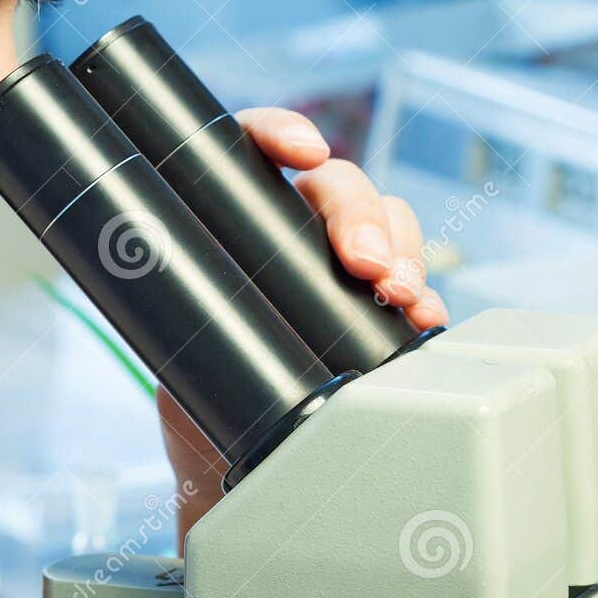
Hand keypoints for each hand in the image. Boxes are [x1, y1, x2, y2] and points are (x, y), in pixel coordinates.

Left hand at [158, 107, 447, 541]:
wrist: (224, 466)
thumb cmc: (192, 396)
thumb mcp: (174, 347)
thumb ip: (180, 307)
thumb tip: (172, 281)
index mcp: (229, 221)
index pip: (251, 149)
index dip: (278, 132)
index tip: (302, 150)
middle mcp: (288, 232)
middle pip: (337, 186)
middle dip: (359, 215)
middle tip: (363, 265)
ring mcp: (338, 267)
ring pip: (386, 224)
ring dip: (400, 253)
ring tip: (399, 295)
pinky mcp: (375, 307)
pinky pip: (411, 281)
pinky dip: (423, 296)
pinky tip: (424, 318)